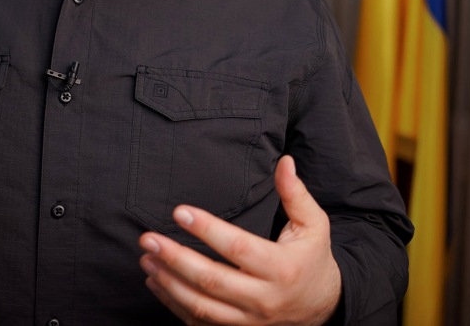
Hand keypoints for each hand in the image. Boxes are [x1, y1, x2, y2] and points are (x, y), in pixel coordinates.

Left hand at [138, 155, 340, 325]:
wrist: (323, 308)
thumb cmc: (312, 259)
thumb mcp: (314, 225)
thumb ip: (295, 193)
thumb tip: (284, 161)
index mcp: (281, 268)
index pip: (237, 247)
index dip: (206, 229)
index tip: (179, 211)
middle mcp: (264, 299)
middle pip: (212, 280)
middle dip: (175, 258)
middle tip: (148, 238)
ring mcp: (249, 321)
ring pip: (201, 306)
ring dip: (168, 282)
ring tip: (147, 258)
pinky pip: (199, 323)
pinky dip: (173, 303)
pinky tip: (156, 281)